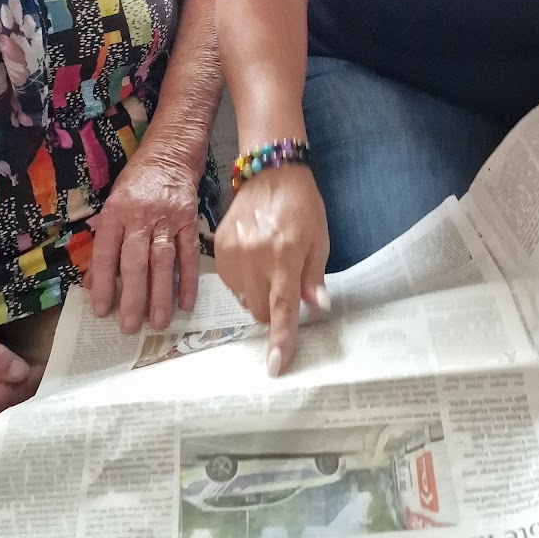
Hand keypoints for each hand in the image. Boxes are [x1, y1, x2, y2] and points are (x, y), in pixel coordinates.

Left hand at [88, 151, 201, 331]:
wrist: (170, 155)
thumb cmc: (135, 183)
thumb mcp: (112, 205)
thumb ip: (105, 243)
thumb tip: (94, 284)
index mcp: (115, 212)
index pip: (106, 253)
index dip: (102, 283)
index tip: (100, 310)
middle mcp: (141, 216)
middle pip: (135, 262)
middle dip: (132, 297)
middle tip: (129, 327)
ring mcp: (168, 219)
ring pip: (162, 262)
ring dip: (161, 295)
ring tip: (159, 323)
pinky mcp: (189, 221)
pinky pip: (189, 254)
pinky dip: (189, 279)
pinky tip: (185, 302)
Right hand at [213, 164, 329, 376]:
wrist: (270, 171)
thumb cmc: (302, 206)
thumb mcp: (320, 240)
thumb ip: (314, 277)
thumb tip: (316, 309)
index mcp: (285, 254)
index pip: (282, 306)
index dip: (280, 339)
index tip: (276, 366)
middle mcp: (255, 256)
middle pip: (260, 310)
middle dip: (273, 308)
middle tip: (283, 283)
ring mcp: (233, 252)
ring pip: (243, 298)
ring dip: (256, 293)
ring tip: (267, 264)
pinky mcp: (218, 246)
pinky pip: (230, 282)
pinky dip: (242, 279)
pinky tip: (252, 258)